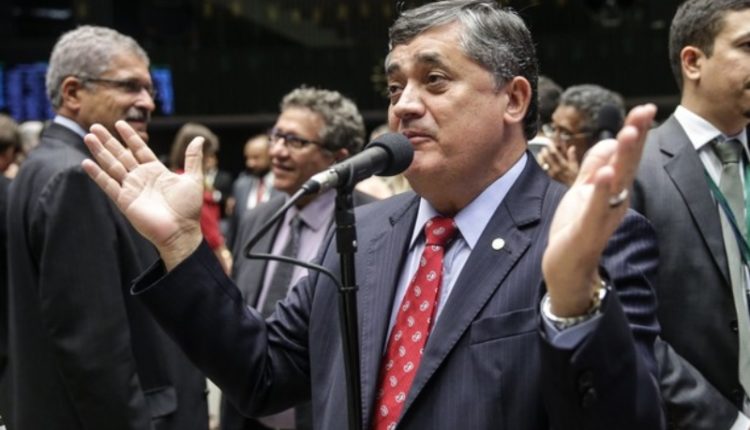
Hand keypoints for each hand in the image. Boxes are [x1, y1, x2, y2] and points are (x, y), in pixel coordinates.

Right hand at [81, 120, 204, 270]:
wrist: (181, 231)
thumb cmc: (188, 209)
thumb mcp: (193, 179)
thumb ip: (193, 158)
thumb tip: (199, 139)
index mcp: (156, 171)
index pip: (139, 149)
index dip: (130, 137)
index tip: (119, 123)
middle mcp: (141, 178)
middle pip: (121, 155)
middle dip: (109, 141)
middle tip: (95, 126)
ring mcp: (131, 188)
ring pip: (112, 166)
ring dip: (100, 152)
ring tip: (88, 137)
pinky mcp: (124, 201)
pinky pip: (108, 185)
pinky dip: (97, 174)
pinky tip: (86, 163)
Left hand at [537, 143, 578, 185]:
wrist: (571, 186)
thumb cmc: (574, 175)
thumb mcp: (575, 165)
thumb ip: (572, 156)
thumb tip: (572, 147)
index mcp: (564, 165)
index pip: (555, 152)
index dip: (552, 145)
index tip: (550, 142)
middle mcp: (557, 169)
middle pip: (548, 156)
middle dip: (546, 149)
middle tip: (546, 146)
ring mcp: (552, 173)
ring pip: (543, 161)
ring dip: (542, 155)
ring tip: (542, 151)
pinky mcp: (549, 176)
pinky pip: (542, 167)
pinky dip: (541, 161)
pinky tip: (540, 157)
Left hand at [542, 104, 655, 316]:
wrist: (567, 269)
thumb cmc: (575, 229)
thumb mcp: (583, 191)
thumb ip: (593, 167)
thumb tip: (608, 141)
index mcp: (614, 189)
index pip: (627, 155)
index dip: (636, 132)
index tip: (645, 108)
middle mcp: (615, 200)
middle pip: (628, 163)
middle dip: (636, 137)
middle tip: (645, 112)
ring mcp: (603, 214)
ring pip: (616, 182)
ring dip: (623, 157)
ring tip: (627, 133)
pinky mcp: (588, 228)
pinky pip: (596, 207)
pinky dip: (601, 190)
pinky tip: (605, 173)